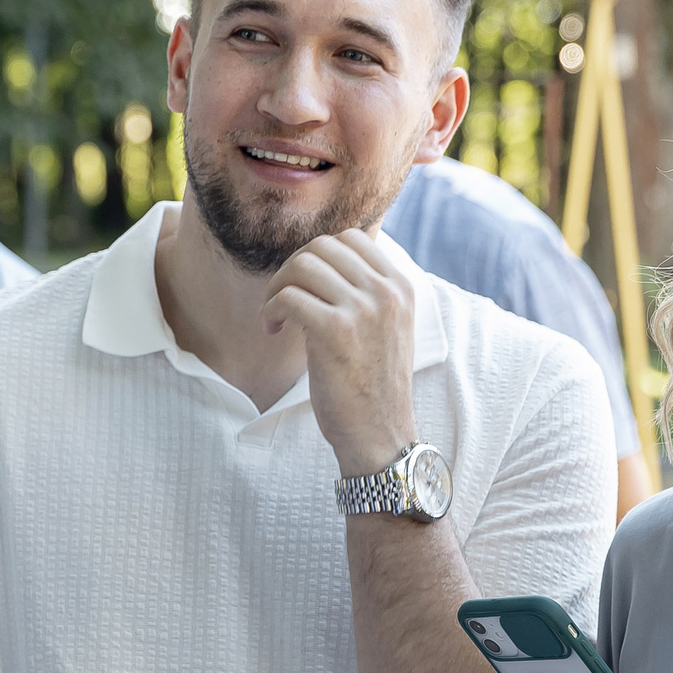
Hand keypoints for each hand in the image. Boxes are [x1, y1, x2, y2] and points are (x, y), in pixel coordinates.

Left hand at [263, 228, 418, 477]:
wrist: (380, 433)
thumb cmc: (373, 385)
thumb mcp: (386, 326)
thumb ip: (367, 293)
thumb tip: (324, 260)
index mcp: (401, 286)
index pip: (351, 238)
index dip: (317, 257)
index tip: (306, 287)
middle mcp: (386, 291)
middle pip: (322, 247)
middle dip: (292, 269)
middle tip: (283, 301)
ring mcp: (363, 309)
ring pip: (302, 265)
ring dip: (277, 287)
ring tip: (275, 317)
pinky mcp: (335, 331)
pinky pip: (289, 296)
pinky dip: (271, 309)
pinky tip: (272, 329)